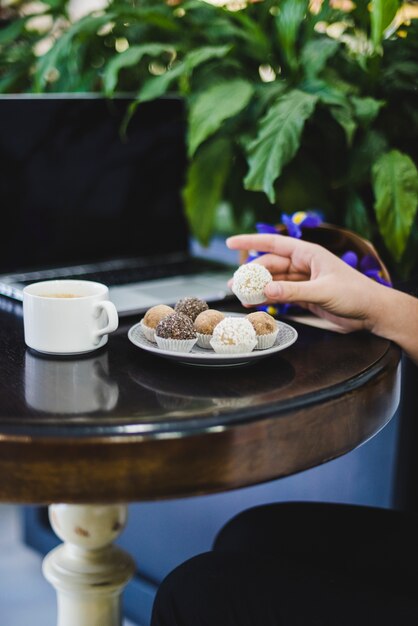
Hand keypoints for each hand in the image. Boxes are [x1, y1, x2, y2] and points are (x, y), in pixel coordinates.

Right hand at [226, 233, 384, 332]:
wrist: (372, 312)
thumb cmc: (355, 294)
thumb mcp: (322, 291)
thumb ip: (294, 291)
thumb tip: (266, 290)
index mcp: (308, 253)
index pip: (274, 243)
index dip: (251, 241)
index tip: (230, 242)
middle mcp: (304, 264)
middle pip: (270, 265)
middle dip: (251, 274)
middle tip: (234, 285)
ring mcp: (304, 280)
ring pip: (274, 281)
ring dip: (258, 289)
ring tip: (241, 297)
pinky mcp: (305, 296)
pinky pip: (282, 294)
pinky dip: (269, 299)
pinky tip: (257, 305)